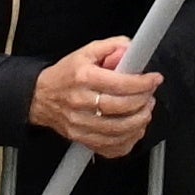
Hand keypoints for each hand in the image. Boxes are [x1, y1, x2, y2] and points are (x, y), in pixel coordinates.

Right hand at [28, 37, 159, 157]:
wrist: (40, 98)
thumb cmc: (64, 75)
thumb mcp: (86, 52)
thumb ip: (111, 46)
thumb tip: (132, 48)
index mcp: (84, 77)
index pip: (119, 83)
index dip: (142, 83)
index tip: (154, 79)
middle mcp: (81, 102)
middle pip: (121, 107)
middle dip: (144, 101)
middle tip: (150, 95)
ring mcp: (80, 123)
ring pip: (118, 130)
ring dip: (140, 121)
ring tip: (145, 110)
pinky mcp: (81, 138)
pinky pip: (110, 147)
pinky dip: (128, 141)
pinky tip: (134, 130)